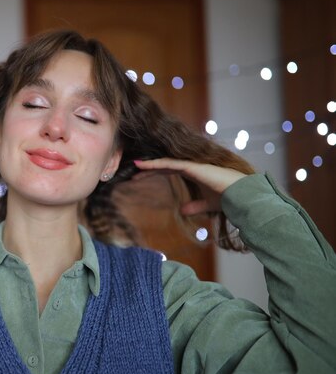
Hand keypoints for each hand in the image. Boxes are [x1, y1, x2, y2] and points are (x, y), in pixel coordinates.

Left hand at [132, 158, 247, 215]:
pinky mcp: (193, 167)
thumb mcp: (207, 205)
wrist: (242, 196)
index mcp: (193, 173)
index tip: (138, 178)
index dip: (153, 172)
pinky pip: (170, 164)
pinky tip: (143, 166)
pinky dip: (156, 164)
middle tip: (132, 174)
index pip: (168, 170)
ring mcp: (192, 165)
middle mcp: (191, 167)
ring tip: (134, 166)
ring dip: (149, 165)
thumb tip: (182, 210)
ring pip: (165, 163)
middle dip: (147, 170)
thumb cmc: (228, 199)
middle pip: (163, 166)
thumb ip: (195, 206)